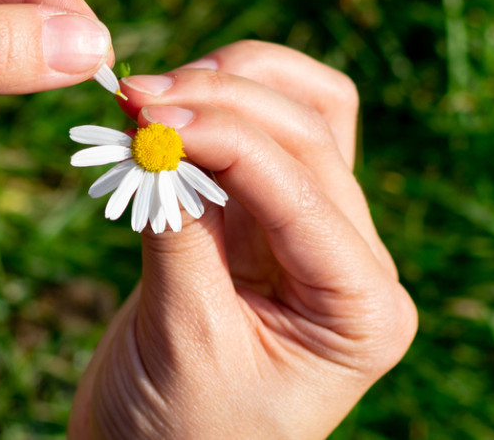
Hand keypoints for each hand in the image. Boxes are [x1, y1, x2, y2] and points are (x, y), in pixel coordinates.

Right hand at [68, 41, 415, 437]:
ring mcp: (307, 238)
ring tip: (146, 97)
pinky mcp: (258, 227)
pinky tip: (159, 116)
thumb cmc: (179, 430)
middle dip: (221, 101)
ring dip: (227, 88)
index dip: (225, 135)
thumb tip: (152, 136)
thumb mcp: (185, 337)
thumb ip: (177, 233)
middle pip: (309, 134)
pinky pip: (250, 145)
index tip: (146, 114)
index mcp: (361, 305)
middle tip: (133, 98)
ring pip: (298, 118)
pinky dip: (210, 114)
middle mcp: (350, 260)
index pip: (302, 185)